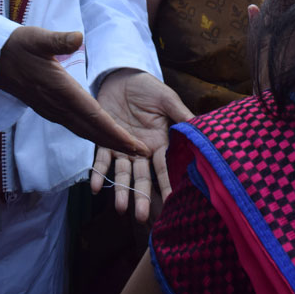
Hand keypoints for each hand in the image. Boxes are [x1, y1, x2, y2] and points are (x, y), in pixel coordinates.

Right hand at [0, 27, 149, 157]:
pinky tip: (100, 135)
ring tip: (128, 149)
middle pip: (93, 130)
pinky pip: (75, 127)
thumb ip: (58, 40)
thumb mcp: (38, 37)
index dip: (115, 133)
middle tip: (143, 154)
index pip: (94, 116)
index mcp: (61, 90)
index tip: (134, 144)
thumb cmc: (18, 46)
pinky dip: (92, 135)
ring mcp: (52, 110)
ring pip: (84, 131)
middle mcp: (58, 106)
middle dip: (118, 144)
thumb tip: (78, 37)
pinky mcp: (49, 109)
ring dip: (106, 141)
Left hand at [92, 70, 192, 221]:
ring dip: (121, 190)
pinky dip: (99, 173)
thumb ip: (180, 114)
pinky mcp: (105, 140)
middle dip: (141, 196)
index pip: (164, 167)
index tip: (171, 203)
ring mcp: (123, 147)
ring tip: (120, 208)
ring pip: (122, 173)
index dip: (167, 184)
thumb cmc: (149, 88)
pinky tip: (95, 187)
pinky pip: (101, 159)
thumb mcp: (167, 99)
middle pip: (142, 177)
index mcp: (160, 142)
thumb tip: (199, 126)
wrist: (122, 76)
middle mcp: (142, 150)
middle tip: (141, 217)